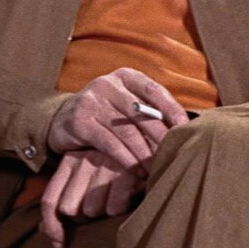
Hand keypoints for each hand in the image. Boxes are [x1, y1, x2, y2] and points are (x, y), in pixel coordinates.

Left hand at [39, 149, 143, 247]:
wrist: (154, 152)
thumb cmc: (117, 174)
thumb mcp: (89, 181)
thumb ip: (68, 199)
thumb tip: (45, 232)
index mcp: (70, 160)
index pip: (50, 201)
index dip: (52, 227)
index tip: (60, 245)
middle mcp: (84, 159)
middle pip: (69, 208)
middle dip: (84, 216)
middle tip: (102, 207)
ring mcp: (105, 163)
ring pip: (91, 209)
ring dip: (104, 212)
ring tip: (116, 199)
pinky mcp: (126, 171)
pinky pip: (113, 208)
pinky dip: (120, 209)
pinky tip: (128, 199)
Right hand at [47, 68, 188, 172]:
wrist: (63, 119)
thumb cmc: (106, 113)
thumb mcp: (126, 104)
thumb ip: (149, 110)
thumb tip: (183, 127)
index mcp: (126, 76)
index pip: (154, 90)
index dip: (171, 109)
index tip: (185, 127)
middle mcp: (108, 84)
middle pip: (142, 113)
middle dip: (159, 137)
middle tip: (172, 155)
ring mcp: (92, 101)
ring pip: (126, 131)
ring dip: (144, 153)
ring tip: (155, 168)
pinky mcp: (80, 121)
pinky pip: (109, 143)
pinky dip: (125, 159)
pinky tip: (135, 171)